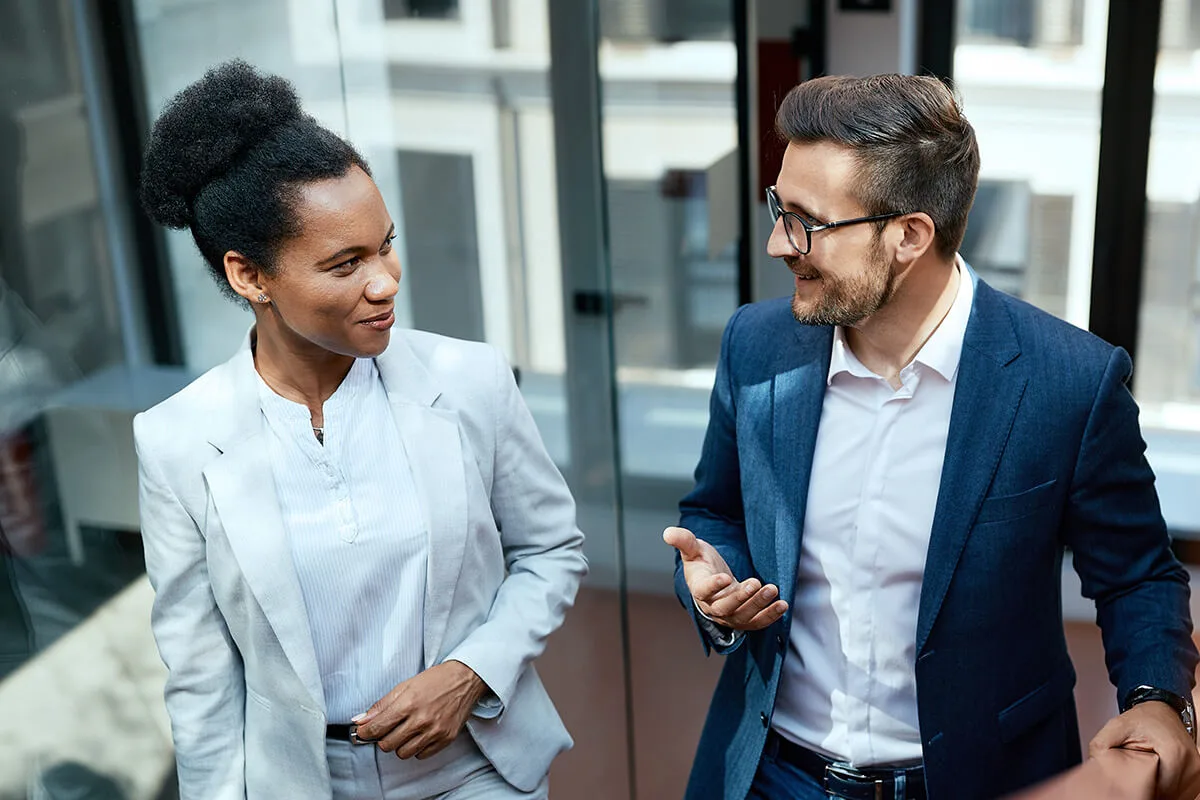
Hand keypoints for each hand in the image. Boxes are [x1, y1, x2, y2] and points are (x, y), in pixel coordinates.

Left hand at [353, 660, 488, 759]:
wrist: (465, 679)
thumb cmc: (435, 680)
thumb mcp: (404, 686)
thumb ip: (381, 706)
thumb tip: (361, 721)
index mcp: (408, 704)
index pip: (377, 728)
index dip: (365, 732)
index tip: (364, 732)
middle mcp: (421, 720)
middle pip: (387, 745)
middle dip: (383, 738)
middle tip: (388, 729)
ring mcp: (435, 731)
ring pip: (403, 753)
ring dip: (400, 745)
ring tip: (406, 731)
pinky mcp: (446, 739)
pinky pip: (421, 755)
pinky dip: (417, 748)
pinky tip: (420, 734)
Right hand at [663, 526, 786, 631]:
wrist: (714, 581)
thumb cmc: (702, 564)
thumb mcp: (693, 549)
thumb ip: (683, 541)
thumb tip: (668, 532)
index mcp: (699, 589)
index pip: (703, 591)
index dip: (713, 586)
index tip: (725, 577)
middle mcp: (713, 607)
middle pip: (726, 607)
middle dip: (741, 597)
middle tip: (756, 583)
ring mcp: (729, 616)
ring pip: (743, 616)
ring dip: (759, 605)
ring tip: (773, 590)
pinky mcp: (744, 619)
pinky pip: (757, 622)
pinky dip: (770, 616)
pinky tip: (782, 604)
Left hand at [1088, 700, 1199, 799]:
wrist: (1161, 710)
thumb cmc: (1142, 718)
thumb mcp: (1116, 725)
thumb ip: (1101, 744)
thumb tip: (1093, 764)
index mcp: (1174, 752)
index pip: (1161, 789)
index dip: (1143, 793)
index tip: (1129, 788)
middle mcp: (1191, 762)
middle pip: (1170, 794)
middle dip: (1151, 793)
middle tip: (1134, 784)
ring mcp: (1196, 769)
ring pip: (1178, 795)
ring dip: (1160, 792)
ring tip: (1145, 781)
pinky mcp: (1197, 772)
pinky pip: (1183, 792)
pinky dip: (1169, 790)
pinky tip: (1155, 781)